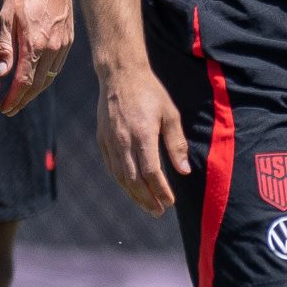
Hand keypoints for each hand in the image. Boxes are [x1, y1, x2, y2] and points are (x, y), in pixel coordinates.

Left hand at [0, 0, 72, 113]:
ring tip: (23, 97)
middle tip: (11, 109)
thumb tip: (1, 72)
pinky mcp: (68, 39)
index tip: (4, 108)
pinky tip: (38, 77)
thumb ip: (5, 47)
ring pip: (50, 77)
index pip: (24, 82)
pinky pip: (57, 66)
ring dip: (36, 90)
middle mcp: (52, 48)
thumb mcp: (6, 17)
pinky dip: (47, 76)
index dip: (13, 98)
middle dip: (24, 100)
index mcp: (34, 44)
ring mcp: (63, 45)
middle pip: (38, 85)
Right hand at [99, 60, 187, 213]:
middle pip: (133, 180)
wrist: (120, 75)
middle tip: (159, 212)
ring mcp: (109, 141)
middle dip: (147, 199)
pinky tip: (132, 188)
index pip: (152, 172)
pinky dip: (122, 181)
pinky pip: (111, 167)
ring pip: (120, 176)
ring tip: (147, 205)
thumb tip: (184, 171)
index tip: (171, 201)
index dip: (161, 190)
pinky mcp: (102, 139)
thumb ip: (176, 144)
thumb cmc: (150, 93)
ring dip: (134, 194)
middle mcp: (122, 141)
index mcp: (142, 135)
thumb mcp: (170, 115)